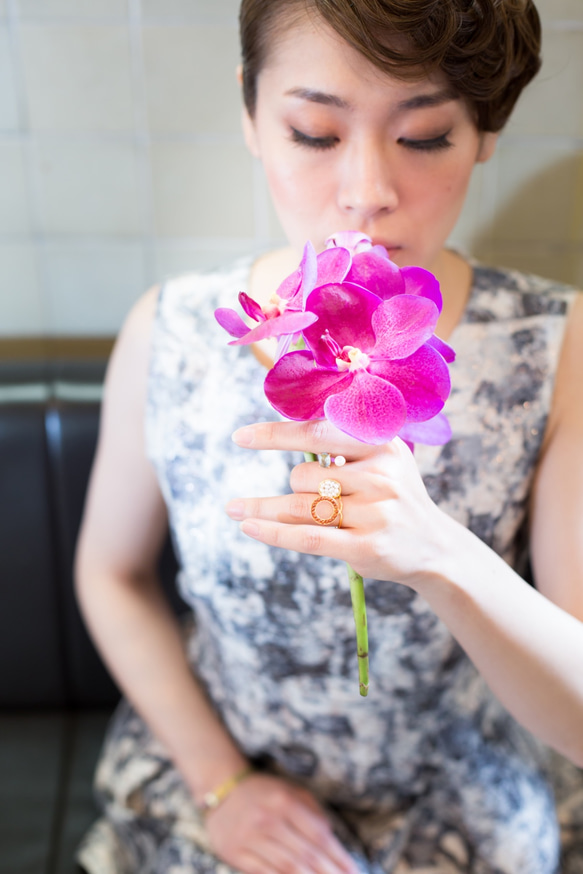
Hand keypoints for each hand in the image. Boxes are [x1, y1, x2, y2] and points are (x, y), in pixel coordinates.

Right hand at [205, 772, 358, 873]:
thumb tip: (332, 839)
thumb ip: (312, 811)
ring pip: (287, 867)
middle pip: (306, 854)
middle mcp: (268, 819)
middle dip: (330, 873)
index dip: (338, 856)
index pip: (318, 834)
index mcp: (285, 801)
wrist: (221, 789)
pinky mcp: (236, 853)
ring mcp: (250, 838)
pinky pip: (265, 873)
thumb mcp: (289, 790)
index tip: (354, 870)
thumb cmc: (263, 792)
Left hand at [226, 419, 449, 587]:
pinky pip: (306, 537)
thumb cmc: (394, 497)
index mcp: (382, 445)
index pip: (318, 433)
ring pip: (299, 507)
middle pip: (304, 475)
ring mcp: (374, 513)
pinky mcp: (365, 547)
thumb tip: (282, 429)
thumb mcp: (384, 459)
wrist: (435, 547)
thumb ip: (344, 443)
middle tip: (309, 495)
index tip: (241, 437)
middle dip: (294, 485)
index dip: (275, 435)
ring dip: (265, 509)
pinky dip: (272, 532)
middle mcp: (381, 476)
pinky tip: (248, 526)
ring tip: (239, 510)